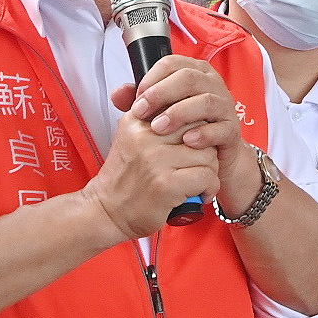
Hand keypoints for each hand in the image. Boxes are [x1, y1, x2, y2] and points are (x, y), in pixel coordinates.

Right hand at [84, 112, 218, 239]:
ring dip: (210, 171)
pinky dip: (209, 188)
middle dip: (206, 150)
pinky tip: (199, 194)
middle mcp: (144, 136)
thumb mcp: (133, 139)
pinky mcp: (165, 184)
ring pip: (208, 154)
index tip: (190, 145)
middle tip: (197, 166)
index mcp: (137, 120)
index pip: (184, 108)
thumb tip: (190, 106)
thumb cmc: (127, 178)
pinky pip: (206, 177)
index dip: (196, 129)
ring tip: (197, 181)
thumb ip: (156, 120)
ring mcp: (154, 160)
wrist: (107, 211)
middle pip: (201, 130)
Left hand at [112, 53, 246, 152]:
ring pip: (206, 101)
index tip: (137, 100)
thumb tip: (117, 93)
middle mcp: (212, 84)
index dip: (151, 79)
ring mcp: (225, 106)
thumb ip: (138, 100)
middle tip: (142, 113)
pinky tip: (186, 141)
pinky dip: (203, 134)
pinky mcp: (232, 129)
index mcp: (194, 71)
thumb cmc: (184, 126)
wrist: (211, 154)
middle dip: (161, 94)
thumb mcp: (159, 111)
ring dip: (179, 114)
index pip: (171, 63)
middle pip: (189, 78)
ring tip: (159, 128)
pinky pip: (221, 128)